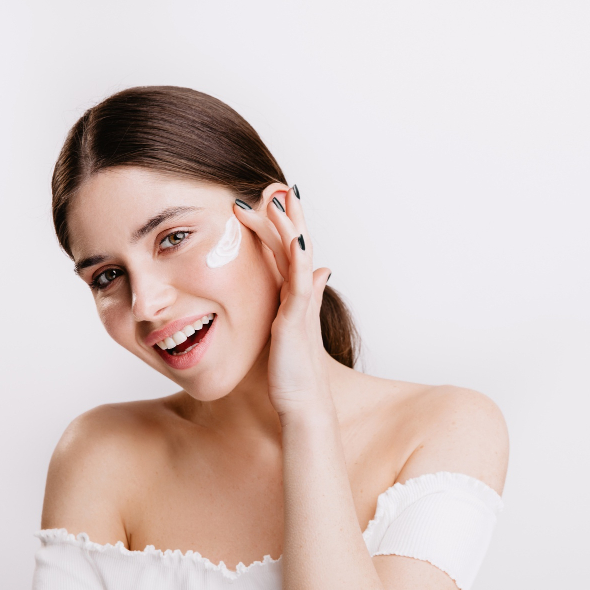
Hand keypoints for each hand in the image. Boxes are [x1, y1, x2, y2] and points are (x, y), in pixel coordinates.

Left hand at [232, 184, 334, 423]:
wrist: (302, 403)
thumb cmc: (292, 372)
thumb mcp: (289, 329)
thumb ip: (300, 299)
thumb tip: (320, 272)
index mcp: (293, 296)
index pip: (286, 251)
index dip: (280, 225)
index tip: (270, 198)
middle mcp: (300, 295)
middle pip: (292, 245)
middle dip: (285, 216)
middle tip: (275, 186)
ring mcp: (300, 305)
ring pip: (296, 257)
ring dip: (287, 226)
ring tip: (277, 199)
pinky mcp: (297, 320)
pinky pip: (298, 283)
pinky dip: (297, 260)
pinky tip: (293, 239)